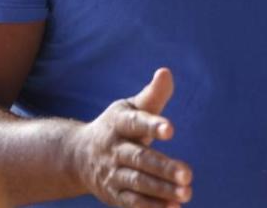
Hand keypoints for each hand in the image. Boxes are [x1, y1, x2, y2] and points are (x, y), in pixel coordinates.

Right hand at [67, 68, 192, 207]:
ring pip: (137, 182)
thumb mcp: (130, 108)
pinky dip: (152, 206)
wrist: (78, 156)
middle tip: (188, 174)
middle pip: (139, 158)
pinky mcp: (114, 195)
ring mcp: (112, 174)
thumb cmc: (117, 127)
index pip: (135, 124)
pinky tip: (173, 207)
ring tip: (186, 192)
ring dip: (161, 189)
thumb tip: (166, 72)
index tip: (170, 129)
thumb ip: (152, 95)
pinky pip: (133, 203)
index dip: (152, 125)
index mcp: (118, 124)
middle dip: (163, 167)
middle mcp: (113, 149)